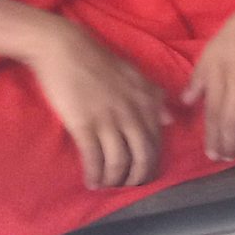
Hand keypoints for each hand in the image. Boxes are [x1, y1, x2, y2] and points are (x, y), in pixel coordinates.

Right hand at [27, 23, 169, 189]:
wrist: (65, 48)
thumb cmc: (98, 60)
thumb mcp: (134, 75)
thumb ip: (153, 98)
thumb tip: (170, 120)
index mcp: (146, 101)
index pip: (157, 141)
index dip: (152, 162)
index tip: (143, 172)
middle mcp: (132, 113)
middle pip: (142, 156)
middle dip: (138, 177)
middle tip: (128, 186)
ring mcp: (108, 120)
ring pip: (119, 161)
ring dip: (114, 179)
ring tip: (107, 184)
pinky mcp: (84, 125)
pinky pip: (94, 158)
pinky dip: (94, 174)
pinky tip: (91, 182)